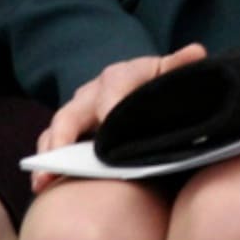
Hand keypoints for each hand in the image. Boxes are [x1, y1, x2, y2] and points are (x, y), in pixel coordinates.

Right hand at [31, 43, 207, 191]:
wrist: (141, 90)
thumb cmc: (156, 84)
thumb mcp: (169, 73)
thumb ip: (179, 66)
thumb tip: (196, 51)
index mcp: (121, 75)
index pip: (113, 85)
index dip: (111, 106)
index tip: (109, 124)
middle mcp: (92, 93)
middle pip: (72, 112)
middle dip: (64, 136)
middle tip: (61, 159)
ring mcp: (76, 113)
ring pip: (55, 132)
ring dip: (49, 156)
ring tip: (45, 180)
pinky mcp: (68, 134)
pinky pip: (51, 148)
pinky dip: (46, 166)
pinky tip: (43, 187)